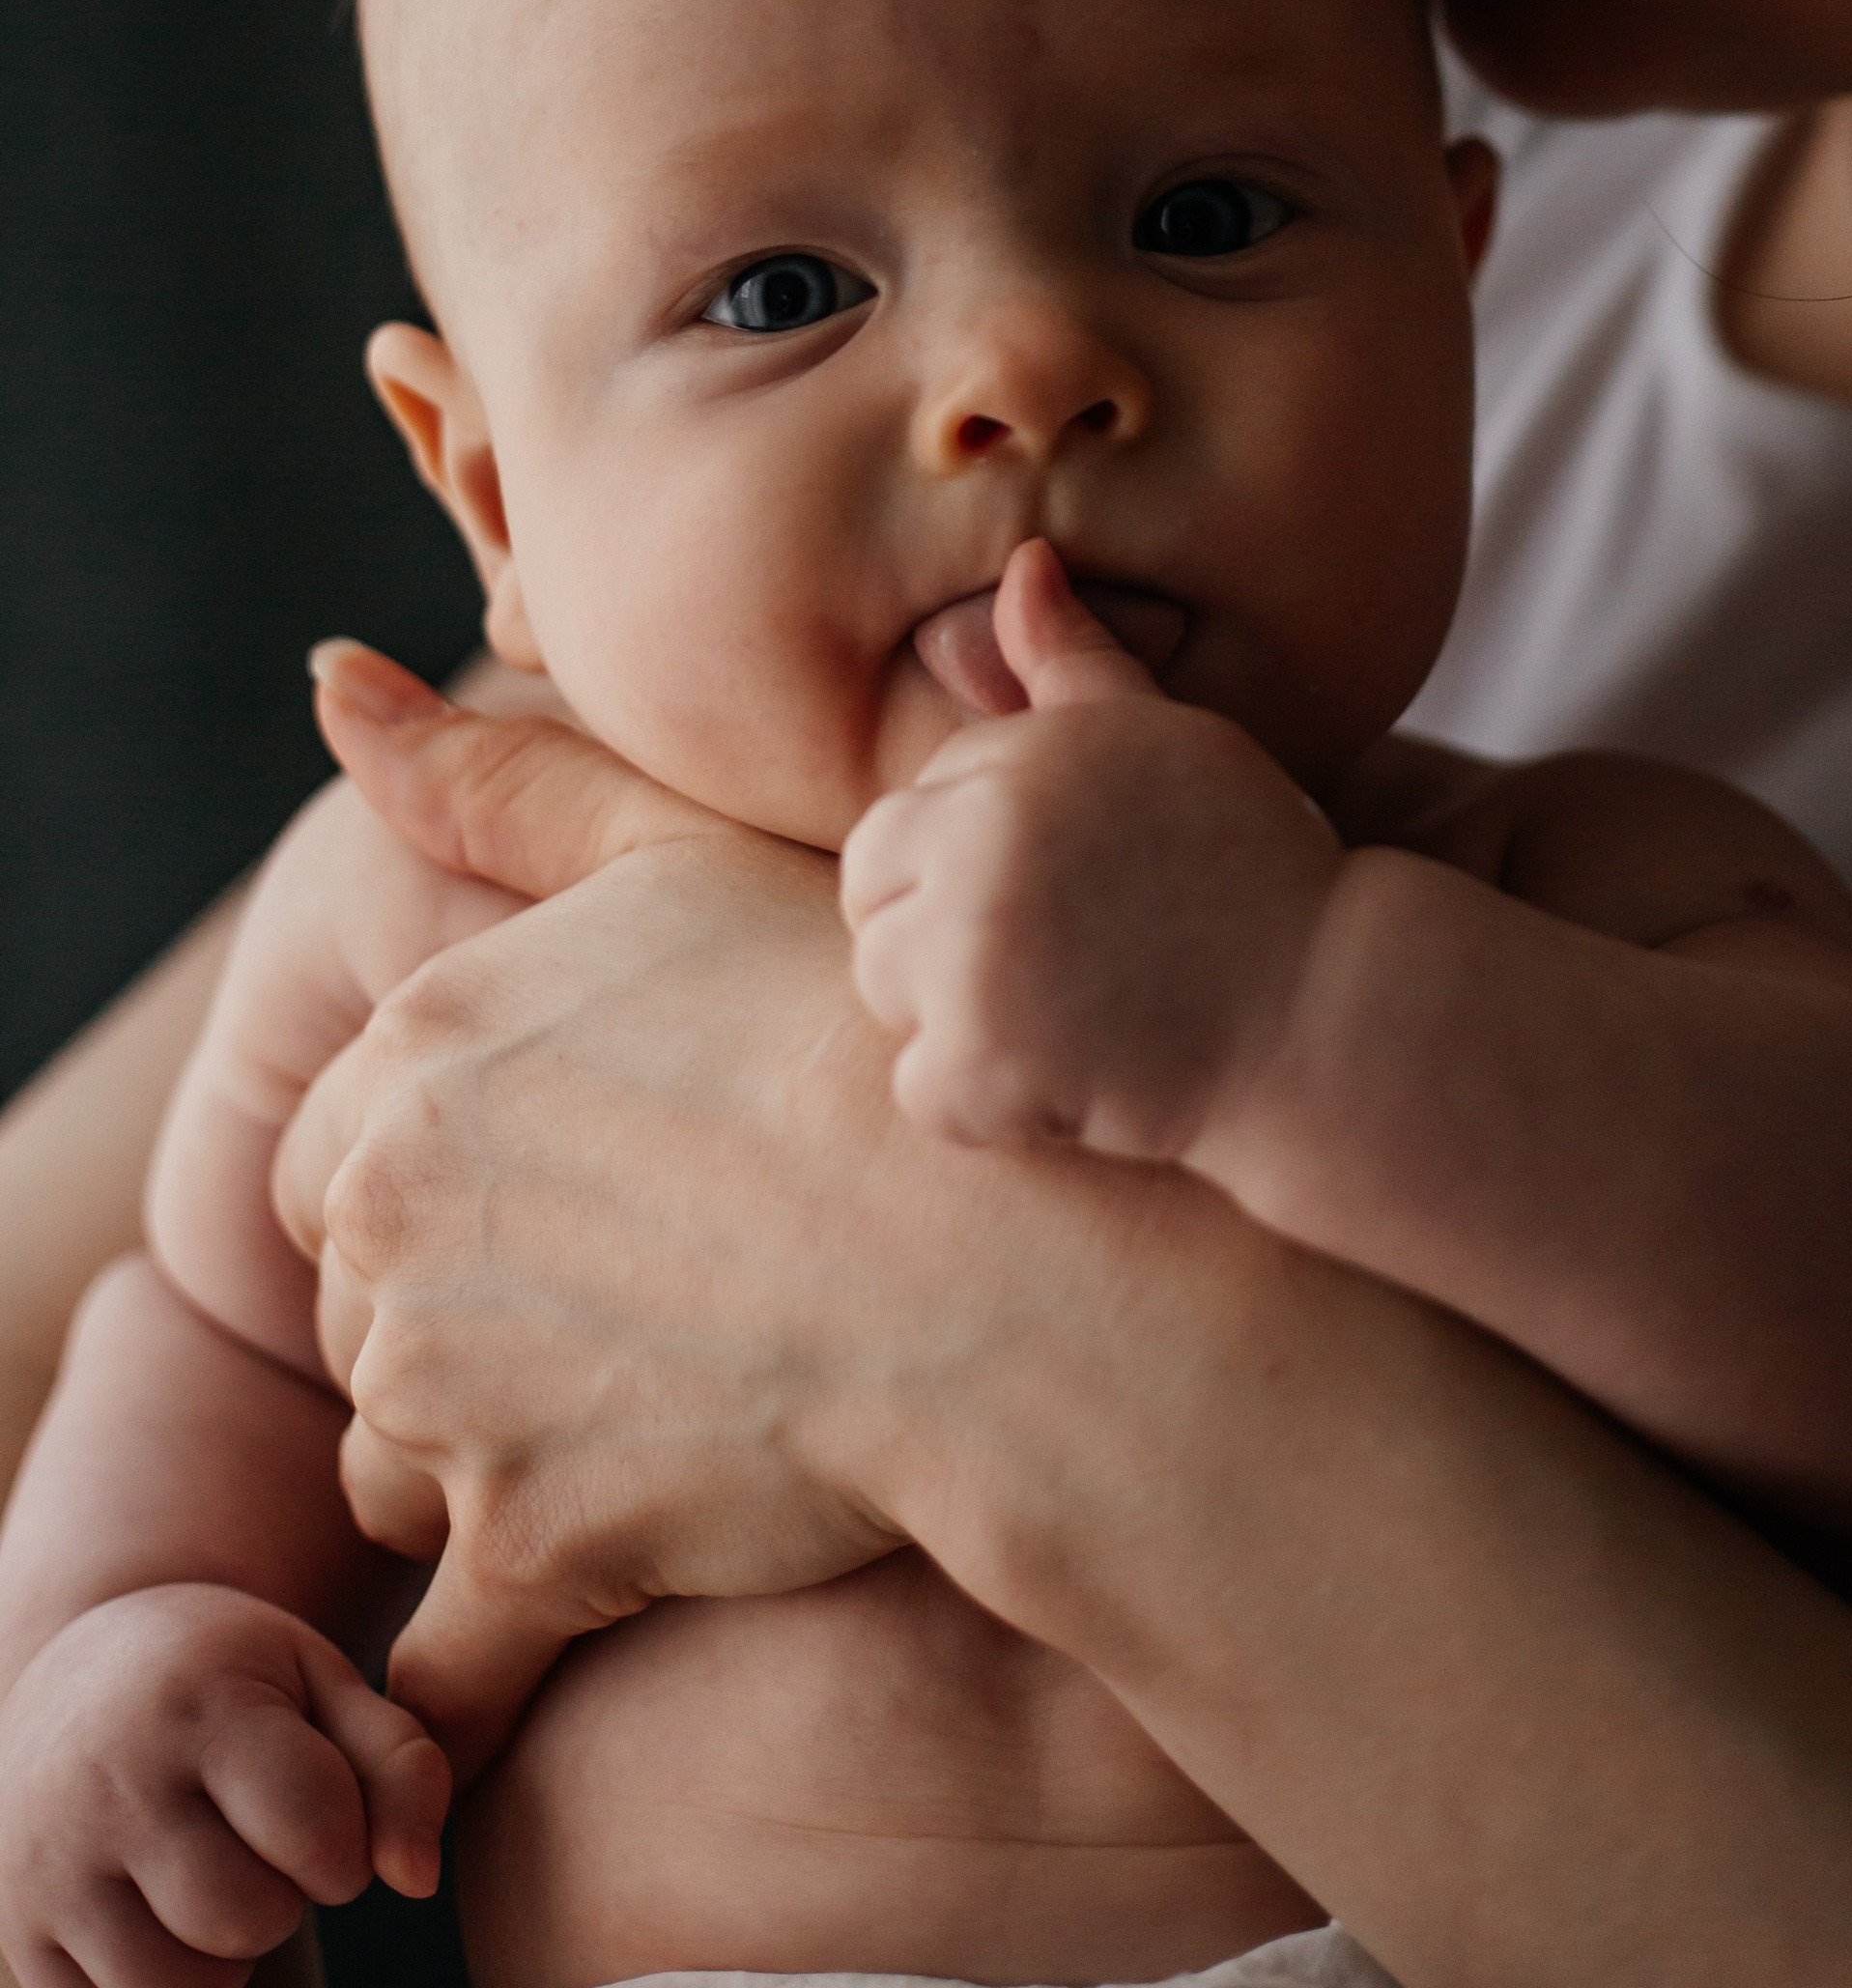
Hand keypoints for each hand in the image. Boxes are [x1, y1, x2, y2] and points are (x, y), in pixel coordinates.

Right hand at [0, 1586, 444, 1987]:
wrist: (79, 1673)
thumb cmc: (231, 1681)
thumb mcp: (323, 1683)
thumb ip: (401, 1766)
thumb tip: (418, 1882)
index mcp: (201, 1706)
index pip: (316, 1829)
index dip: (346, 1841)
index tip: (324, 1810)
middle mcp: (112, 1786)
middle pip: (248, 1918)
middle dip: (285, 1898)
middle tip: (261, 1845)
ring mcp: (51, 1866)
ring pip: (179, 1986)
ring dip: (224, 1955)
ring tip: (216, 1881)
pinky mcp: (20, 1934)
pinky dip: (162, 1983)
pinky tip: (164, 1915)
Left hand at [278, 647, 1083, 1778]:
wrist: (1016, 1253)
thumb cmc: (870, 1035)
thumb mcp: (681, 860)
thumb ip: (500, 786)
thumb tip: (328, 684)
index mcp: (419, 1050)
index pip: (341, 1164)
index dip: (460, 1191)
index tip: (588, 1201)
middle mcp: (394, 1210)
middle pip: (367, 1312)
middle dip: (467, 1323)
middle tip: (644, 1302)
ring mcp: (449, 1383)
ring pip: (403, 1463)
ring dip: (494, 1460)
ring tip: (662, 1406)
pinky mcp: (522, 1542)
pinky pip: (442, 1655)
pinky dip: (473, 1674)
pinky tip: (551, 1637)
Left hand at [841, 542, 1343, 1160]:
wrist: (1325, 1013)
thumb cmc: (1249, 868)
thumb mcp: (1160, 739)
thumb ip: (1071, 658)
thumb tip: (1025, 561)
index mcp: (1015, 760)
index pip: (912, 810)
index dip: (986, 857)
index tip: (1077, 885)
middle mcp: (980, 843)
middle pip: (871, 894)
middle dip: (941, 929)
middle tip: (1059, 956)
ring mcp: (973, 955)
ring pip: (886, 987)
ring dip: (962, 1015)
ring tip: (1074, 1009)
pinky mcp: (980, 1062)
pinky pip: (922, 1088)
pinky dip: (986, 1103)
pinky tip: (1075, 1075)